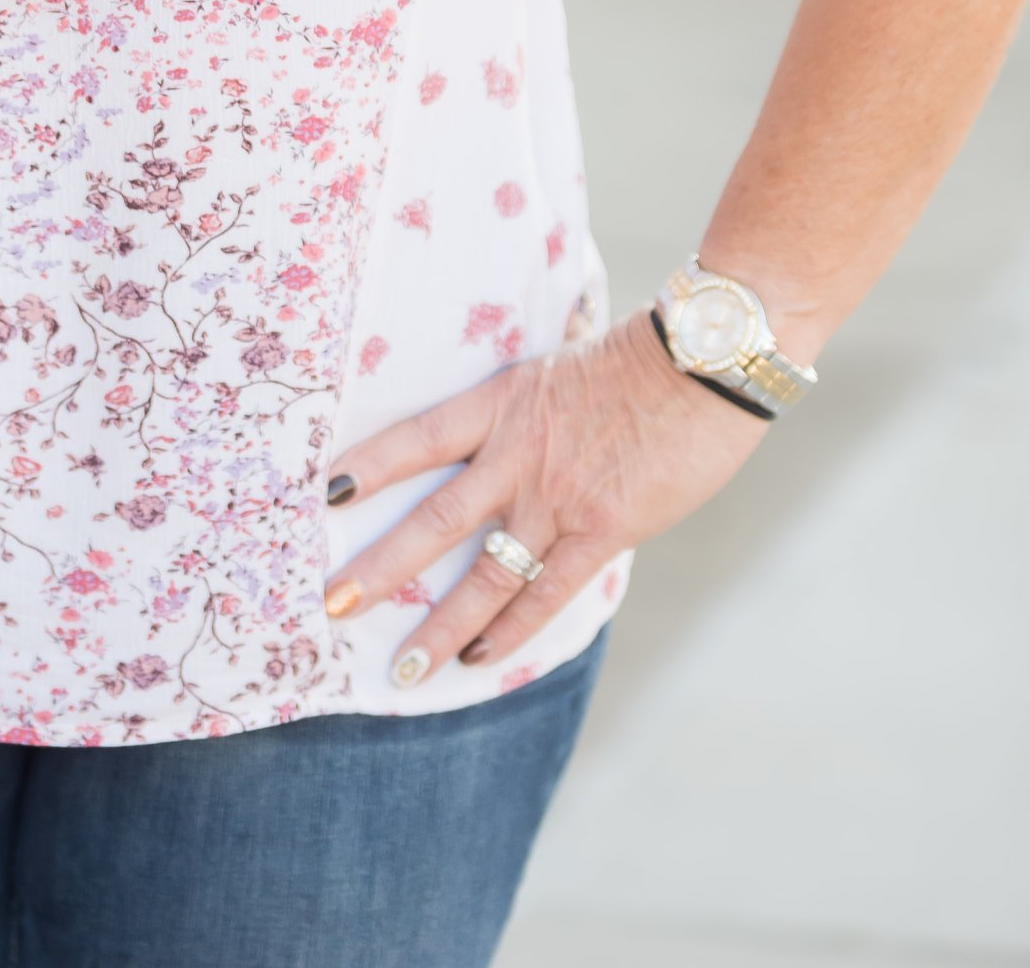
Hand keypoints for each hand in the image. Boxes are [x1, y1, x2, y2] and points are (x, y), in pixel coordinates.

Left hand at [323, 306, 767, 685]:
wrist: (704, 362)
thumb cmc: (639, 360)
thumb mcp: (557, 371)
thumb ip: (523, 414)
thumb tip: (499, 442)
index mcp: (501, 402)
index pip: (418, 437)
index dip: (371, 466)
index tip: (325, 496)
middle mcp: (516, 454)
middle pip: (433, 520)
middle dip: (379, 568)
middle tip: (330, 604)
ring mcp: (557, 497)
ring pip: (484, 574)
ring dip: (439, 625)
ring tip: (402, 668)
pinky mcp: (601, 531)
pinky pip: (544, 593)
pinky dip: (510, 631)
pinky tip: (480, 657)